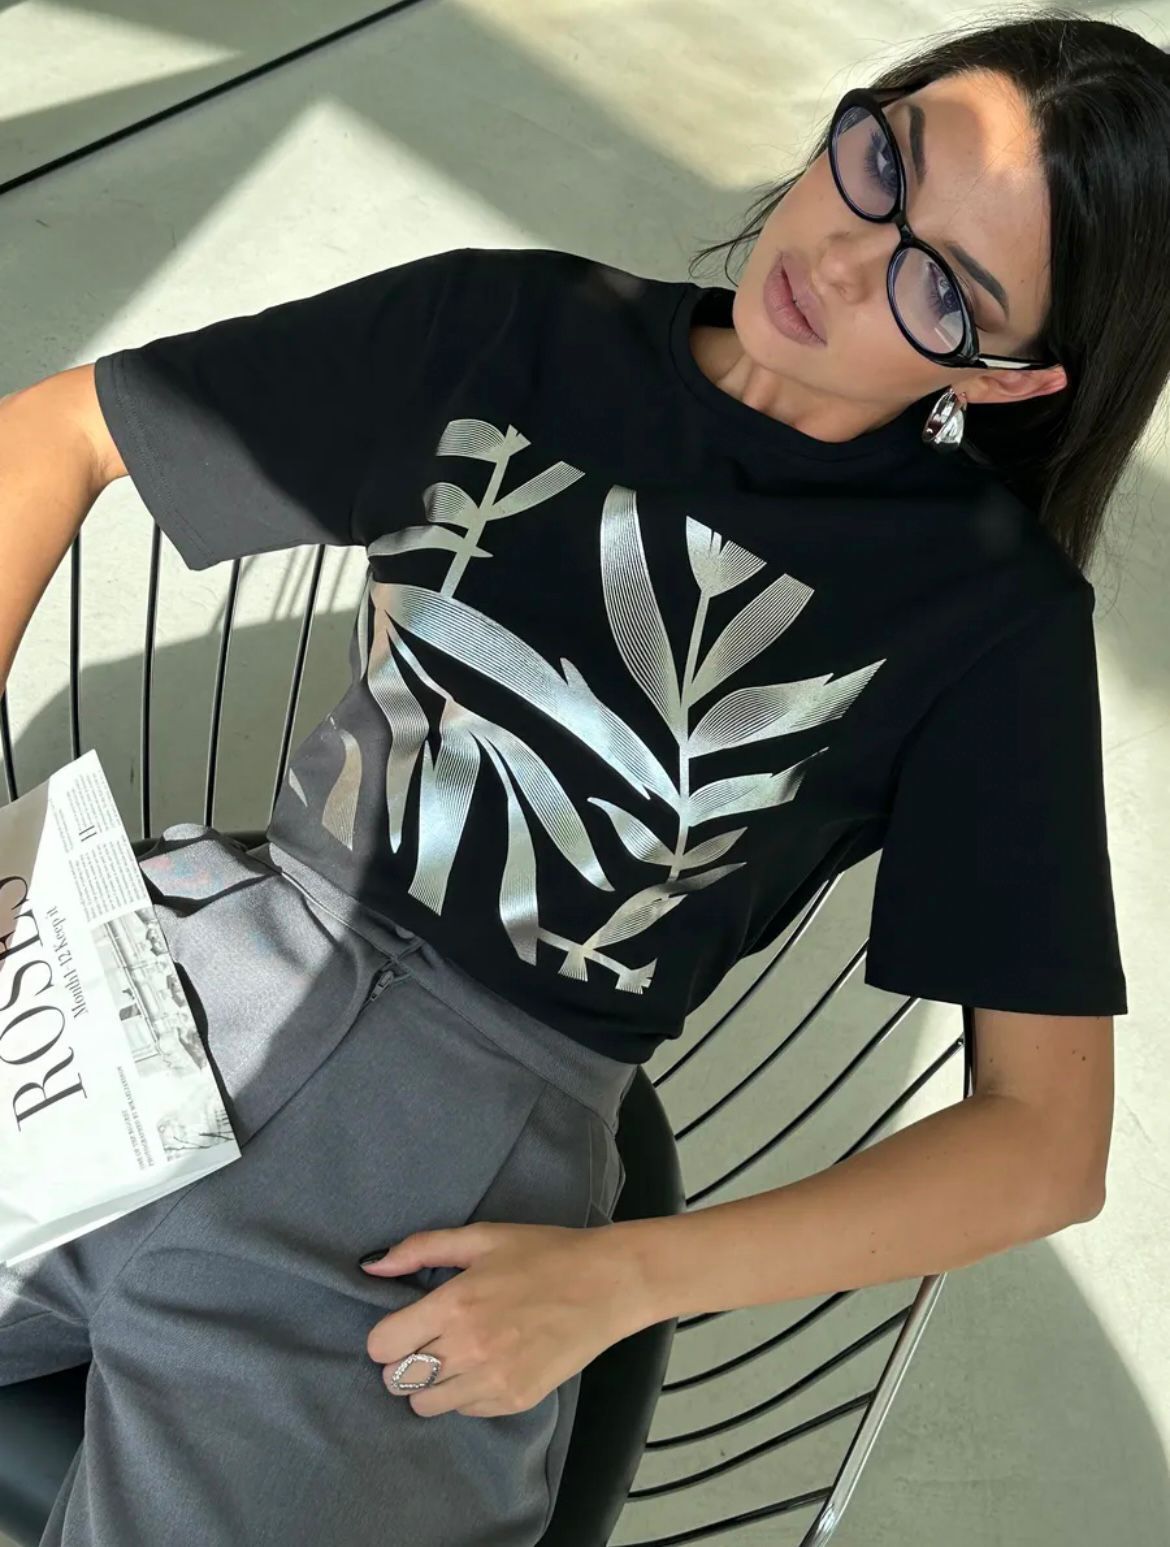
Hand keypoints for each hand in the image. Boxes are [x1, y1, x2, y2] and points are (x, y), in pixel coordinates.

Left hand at [360, 1220, 641, 1417]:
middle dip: (404, 1362)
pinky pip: (465, 1411)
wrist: (607, 1284)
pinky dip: (465, 1393)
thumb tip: (371, 1267)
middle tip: (428, 1341)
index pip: (382, 1346)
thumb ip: (421, 1249)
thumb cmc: (543, 1253)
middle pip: (398, 1381)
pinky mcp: (515, 1400)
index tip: (404, 1325)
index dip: (386, 1336)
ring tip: (455, 1356)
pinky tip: (486, 1364)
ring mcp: (492, 1380)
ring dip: (431, 1384)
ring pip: (425, 1406)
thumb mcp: (482, 1238)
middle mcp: (467, 1349)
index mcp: (454, 1305)